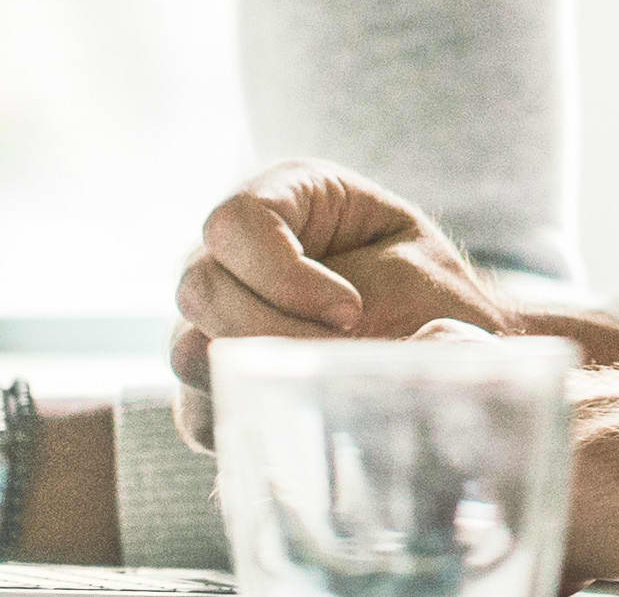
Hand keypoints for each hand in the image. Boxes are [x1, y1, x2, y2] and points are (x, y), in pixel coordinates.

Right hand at [167, 162, 512, 438]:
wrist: (432, 357)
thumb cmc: (429, 300)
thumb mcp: (421, 280)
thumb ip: (393, 298)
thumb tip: (403, 338)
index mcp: (281, 197)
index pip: (235, 223)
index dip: (282, 273)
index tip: (350, 312)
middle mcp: (229, 253)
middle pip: (199, 287)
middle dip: (273, 331)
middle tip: (342, 354)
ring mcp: (211, 317)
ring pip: (186, 350)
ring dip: (259, 378)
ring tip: (327, 388)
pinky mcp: (210, 382)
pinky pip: (197, 412)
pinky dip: (251, 421)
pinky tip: (304, 418)